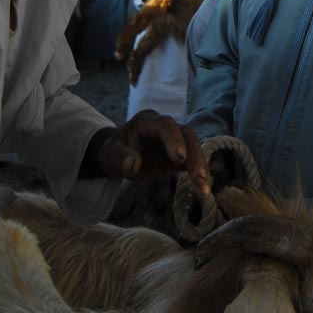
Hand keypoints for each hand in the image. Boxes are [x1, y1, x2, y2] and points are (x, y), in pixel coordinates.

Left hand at [84, 111, 210, 204]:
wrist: (120, 155)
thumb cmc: (114, 152)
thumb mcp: (109, 155)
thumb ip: (119, 158)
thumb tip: (134, 164)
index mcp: (147, 121)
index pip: (164, 126)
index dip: (173, 139)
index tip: (179, 158)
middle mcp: (165, 126)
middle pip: (186, 135)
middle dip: (194, 155)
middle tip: (199, 176)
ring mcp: (175, 139)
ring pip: (194, 148)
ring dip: (200, 167)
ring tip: (204, 189)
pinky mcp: (181, 154)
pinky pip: (193, 161)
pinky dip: (200, 174)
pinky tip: (204, 190)